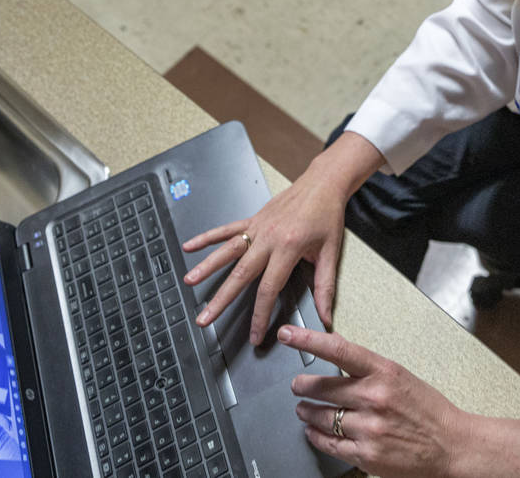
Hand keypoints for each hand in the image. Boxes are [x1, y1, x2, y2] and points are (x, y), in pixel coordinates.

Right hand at [181, 132, 383, 344]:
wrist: (323, 183)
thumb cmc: (327, 216)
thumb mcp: (330, 253)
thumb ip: (325, 287)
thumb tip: (326, 317)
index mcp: (289, 248)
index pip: (269, 289)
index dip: (260, 315)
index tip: (254, 335)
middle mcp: (268, 237)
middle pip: (240, 274)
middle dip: (220, 299)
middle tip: (204, 318)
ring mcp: (257, 227)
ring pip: (227, 251)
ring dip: (206, 267)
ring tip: (189, 282)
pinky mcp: (252, 219)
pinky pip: (226, 230)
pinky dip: (207, 238)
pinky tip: (189, 246)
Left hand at [280, 324, 467, 477]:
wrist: (452, 445)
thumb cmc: (428, 410)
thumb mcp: (400, 376)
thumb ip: (368, 368)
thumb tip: (336, 356)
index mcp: (384, 372)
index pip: (338, 350)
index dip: (308, 340)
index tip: (288, 335)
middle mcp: (375, 398)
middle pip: (323, 387)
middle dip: (303, 385)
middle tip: (297, 385)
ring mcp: (370, 428)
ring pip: (321, 416)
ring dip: (306, 411)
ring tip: (303, 408)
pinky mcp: (367, 455)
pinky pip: (329, 444)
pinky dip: (315, 436)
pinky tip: (312, 431)